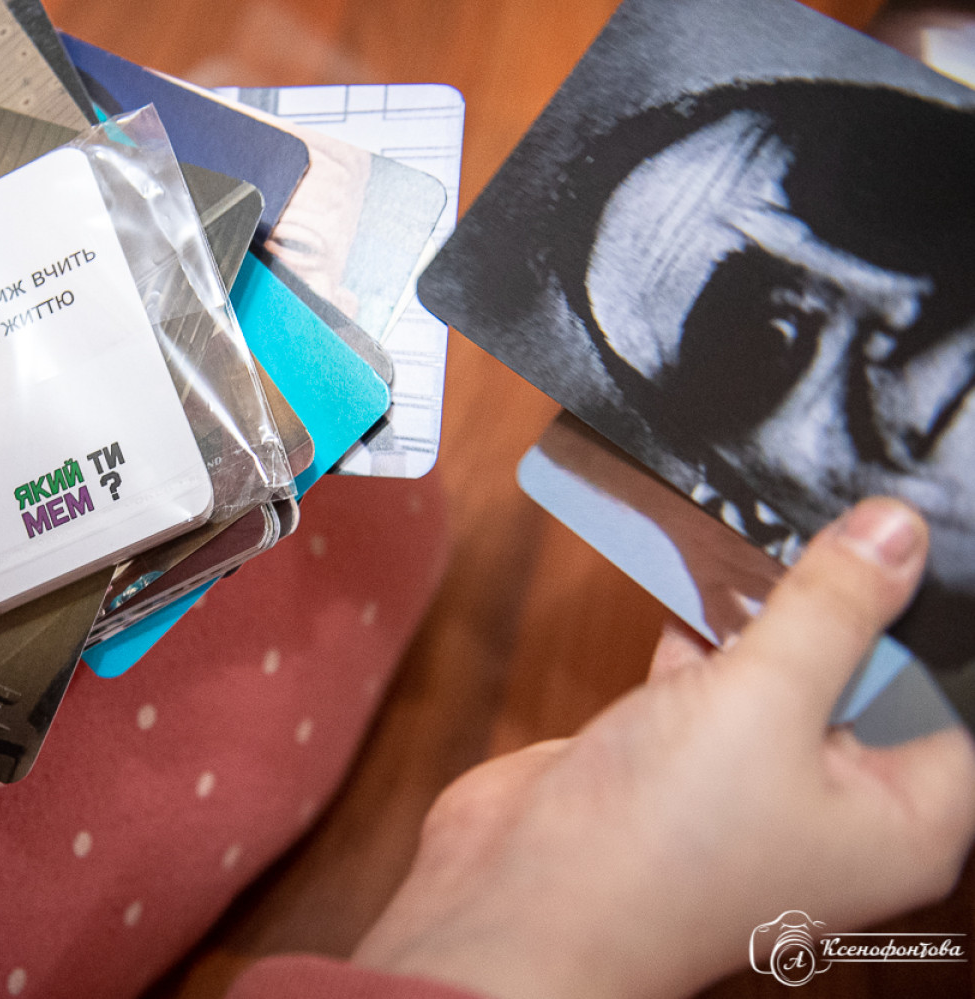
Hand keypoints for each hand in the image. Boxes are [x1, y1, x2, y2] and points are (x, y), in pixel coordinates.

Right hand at [352, 498, 974, 998]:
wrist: (520, 897)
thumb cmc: (662, 843)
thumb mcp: (765, 700)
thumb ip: (834, 608)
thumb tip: (898, 532)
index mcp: (901, 815)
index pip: (952, 701)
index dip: (935, 620)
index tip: (909, 536)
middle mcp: (834, 801)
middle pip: (872, 675)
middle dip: (849, 598)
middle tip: (836, 516)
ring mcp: (750, 779)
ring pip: (785, 669)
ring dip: (769, 606)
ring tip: (768, 522)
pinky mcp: (677, 757)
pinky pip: (710, 675)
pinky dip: (701, 627)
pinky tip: (693, 566)